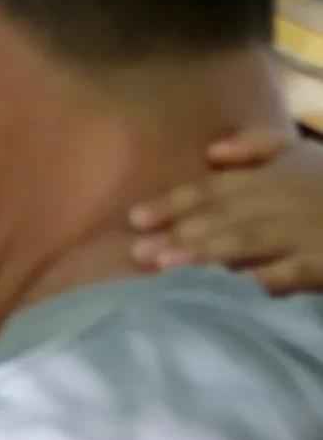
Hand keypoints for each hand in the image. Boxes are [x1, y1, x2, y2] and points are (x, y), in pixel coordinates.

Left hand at [126, 126, 322, 292]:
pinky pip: (290, 272)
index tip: (135, 219)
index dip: (175, 203)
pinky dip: (263, 280)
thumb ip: (259, 148)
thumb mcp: (304, 156)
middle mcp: (287, 200)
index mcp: (277, 175)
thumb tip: (211, 151)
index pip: (216, 188)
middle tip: (140, 253)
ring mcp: (306, 232)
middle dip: (182, 233)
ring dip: (209, 255)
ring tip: (170, 270)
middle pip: (226, 217)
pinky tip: (232, 291)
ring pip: (251, 242)